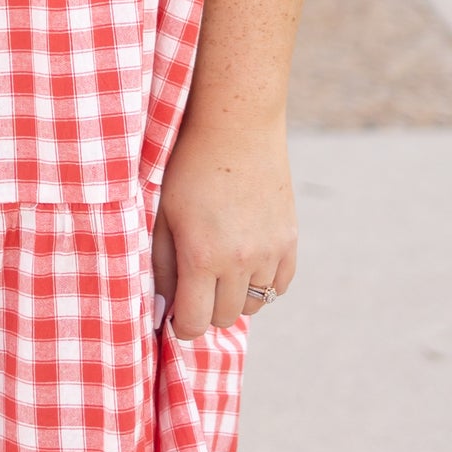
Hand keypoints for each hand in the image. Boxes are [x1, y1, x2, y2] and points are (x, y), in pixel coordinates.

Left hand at [151, 115, 297, 338]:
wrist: (236, 126)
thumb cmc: (188, 166)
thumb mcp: (163, 214)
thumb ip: (161, 265)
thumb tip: (161, 309)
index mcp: (202, 255)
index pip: (195, 323)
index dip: (181, 325)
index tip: (174, 314)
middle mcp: (240, 260)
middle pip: (225, 318)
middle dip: (205, 310)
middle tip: (194, 287)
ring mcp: (270, 252)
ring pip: (254, 305)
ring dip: (234, 297)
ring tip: (219, 269)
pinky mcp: (289, 240)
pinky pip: (280, 286)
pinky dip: (263, 284)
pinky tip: (244, 263)